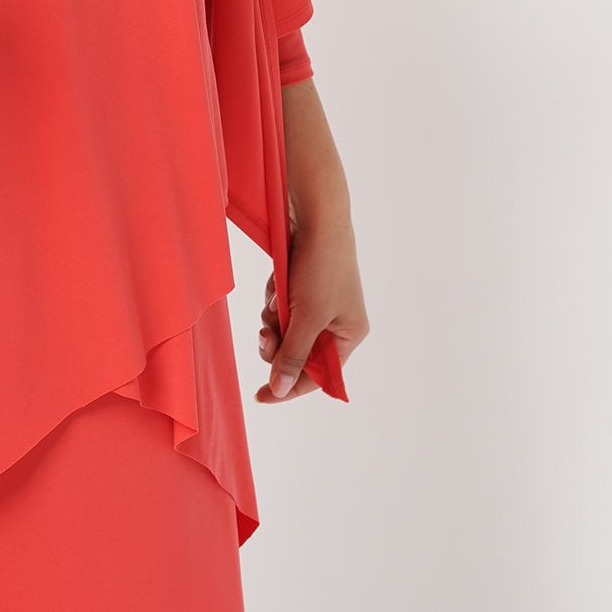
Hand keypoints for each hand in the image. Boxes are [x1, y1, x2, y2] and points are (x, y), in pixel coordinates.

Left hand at [255, 211, 366, 402]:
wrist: (315, 214)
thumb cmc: (321, 267)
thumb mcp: (307, 317)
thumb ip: (293, 356)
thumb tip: (280, 390)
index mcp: (349, 334)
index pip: (319, 375)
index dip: (290, 387)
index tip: (262, 397)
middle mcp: (336, 322)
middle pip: (297, 353)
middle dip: (278, 342)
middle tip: (266, 331)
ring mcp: (317, 303)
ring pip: (283, 329)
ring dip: (273, 317)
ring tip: (277, 297)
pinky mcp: (301, 286)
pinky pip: (279, 306)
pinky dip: (274, 296)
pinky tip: (278, 280)